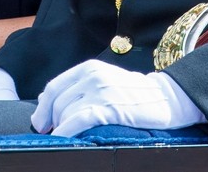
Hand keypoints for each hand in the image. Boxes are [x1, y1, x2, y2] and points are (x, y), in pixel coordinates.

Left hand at [31, 60, 203, 136]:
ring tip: (62, 138)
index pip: (53, 87)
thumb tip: (44, 100)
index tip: (40, 124)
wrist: (168, 97)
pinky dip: (67, 131)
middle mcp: (92, 76)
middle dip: (50, 121)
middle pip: (57, 102)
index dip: (42, 108)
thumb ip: (77, 88)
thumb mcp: (103, 81)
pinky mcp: (110, 108)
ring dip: (60, 128)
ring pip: (66, 112)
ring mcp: (101, 91)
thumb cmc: (134, 93)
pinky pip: (79, 121)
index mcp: (88, 68)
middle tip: (50, 135)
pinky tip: (64, 139)